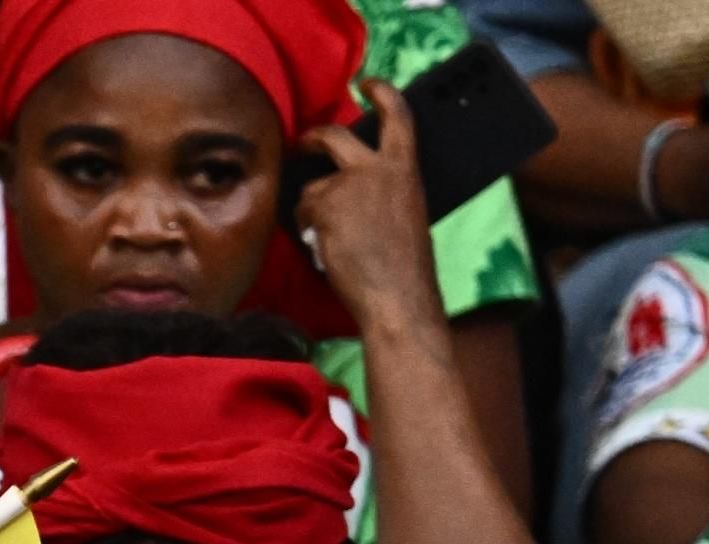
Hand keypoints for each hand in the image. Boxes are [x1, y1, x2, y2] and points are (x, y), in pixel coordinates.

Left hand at [294, 80, 446, 342]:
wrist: (396, 294)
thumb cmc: (405, 264)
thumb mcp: (407, 210)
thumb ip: (387, 188)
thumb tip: (359, 188)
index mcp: (407, 167)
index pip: (397, 115)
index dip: (381, 93)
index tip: (367, 84)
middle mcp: (377, 167)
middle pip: (334, 136)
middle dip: (313, 137)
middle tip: (303, 143)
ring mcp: (349, 184)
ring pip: (311, 186)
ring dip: (311, 209)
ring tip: (326, 236)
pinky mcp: (325, 204)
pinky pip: (302, 209)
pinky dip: (306, 228)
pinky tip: (323, 246)